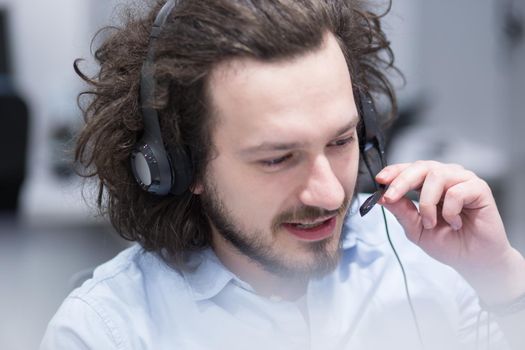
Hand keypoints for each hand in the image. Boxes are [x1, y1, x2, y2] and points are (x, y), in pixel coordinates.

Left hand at [376, 161, 524, 303]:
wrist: (473, 260)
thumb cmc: (447, 242)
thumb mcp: (416, 228)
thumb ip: (401, 211)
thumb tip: (380, 197)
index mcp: (429, 183)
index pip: (409, 169)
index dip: (394, 172)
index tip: (379, 180)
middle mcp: (446, 176)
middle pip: (421, 167)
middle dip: (401, 182)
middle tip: (390, 198)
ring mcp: (463, 180)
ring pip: (437, 176)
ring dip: (427, 203)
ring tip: (431, 223)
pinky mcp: (479, 188)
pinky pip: (457, 191)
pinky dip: (450, 210)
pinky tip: (455, 223)